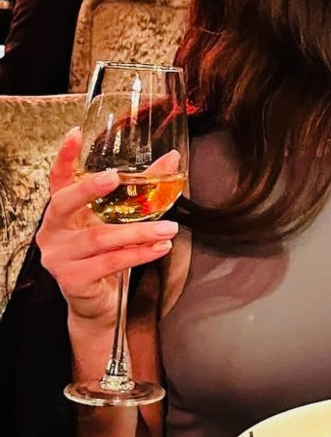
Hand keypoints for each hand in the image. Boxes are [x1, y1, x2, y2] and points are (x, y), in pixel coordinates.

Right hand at [36, 129, 178, 323]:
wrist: (98, 303)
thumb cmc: (106, 254)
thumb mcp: (120, 220)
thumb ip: (141, 189)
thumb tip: (172, 159)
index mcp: (62, 212)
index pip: (58, 179)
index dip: (64, 157)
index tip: (75, 134)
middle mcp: (52, 232)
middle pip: (64, 203)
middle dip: (89, 188)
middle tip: (114, 177)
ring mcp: (58, 257)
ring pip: (99, 237)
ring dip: (139, 232)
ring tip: (169, 228)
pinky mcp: (71, 279)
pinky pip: (109, 262)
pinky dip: (138, 255)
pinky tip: (160, 248)